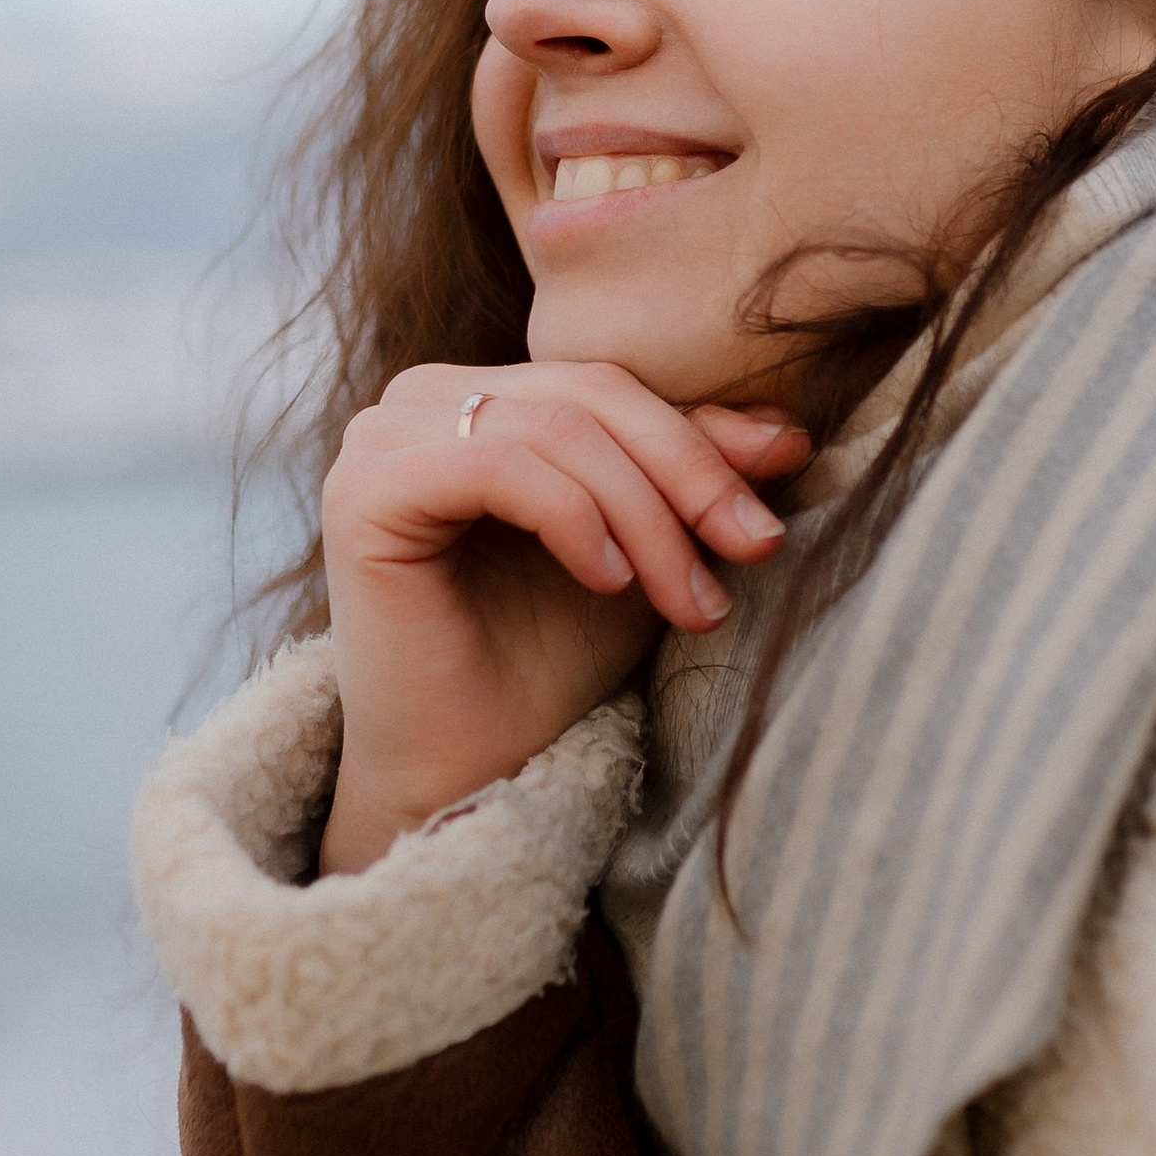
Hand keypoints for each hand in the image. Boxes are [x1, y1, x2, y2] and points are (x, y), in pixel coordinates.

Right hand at [316, 362, 811, 874]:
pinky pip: (496, 465)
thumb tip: (792, 427)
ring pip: (556, 431)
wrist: (472, 770)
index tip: (770, 518)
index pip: (612, 385)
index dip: (703, 443)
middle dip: (687, 478)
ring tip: (688, 599)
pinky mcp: (363, 490)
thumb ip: (695, 474)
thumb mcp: (645, 547)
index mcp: (481, 395)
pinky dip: (571, 519)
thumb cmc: (549, 660)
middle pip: (590, 396)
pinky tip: (607, 582)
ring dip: (644, 517)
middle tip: (753, 551)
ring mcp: (381, 439)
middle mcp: (422, 399)